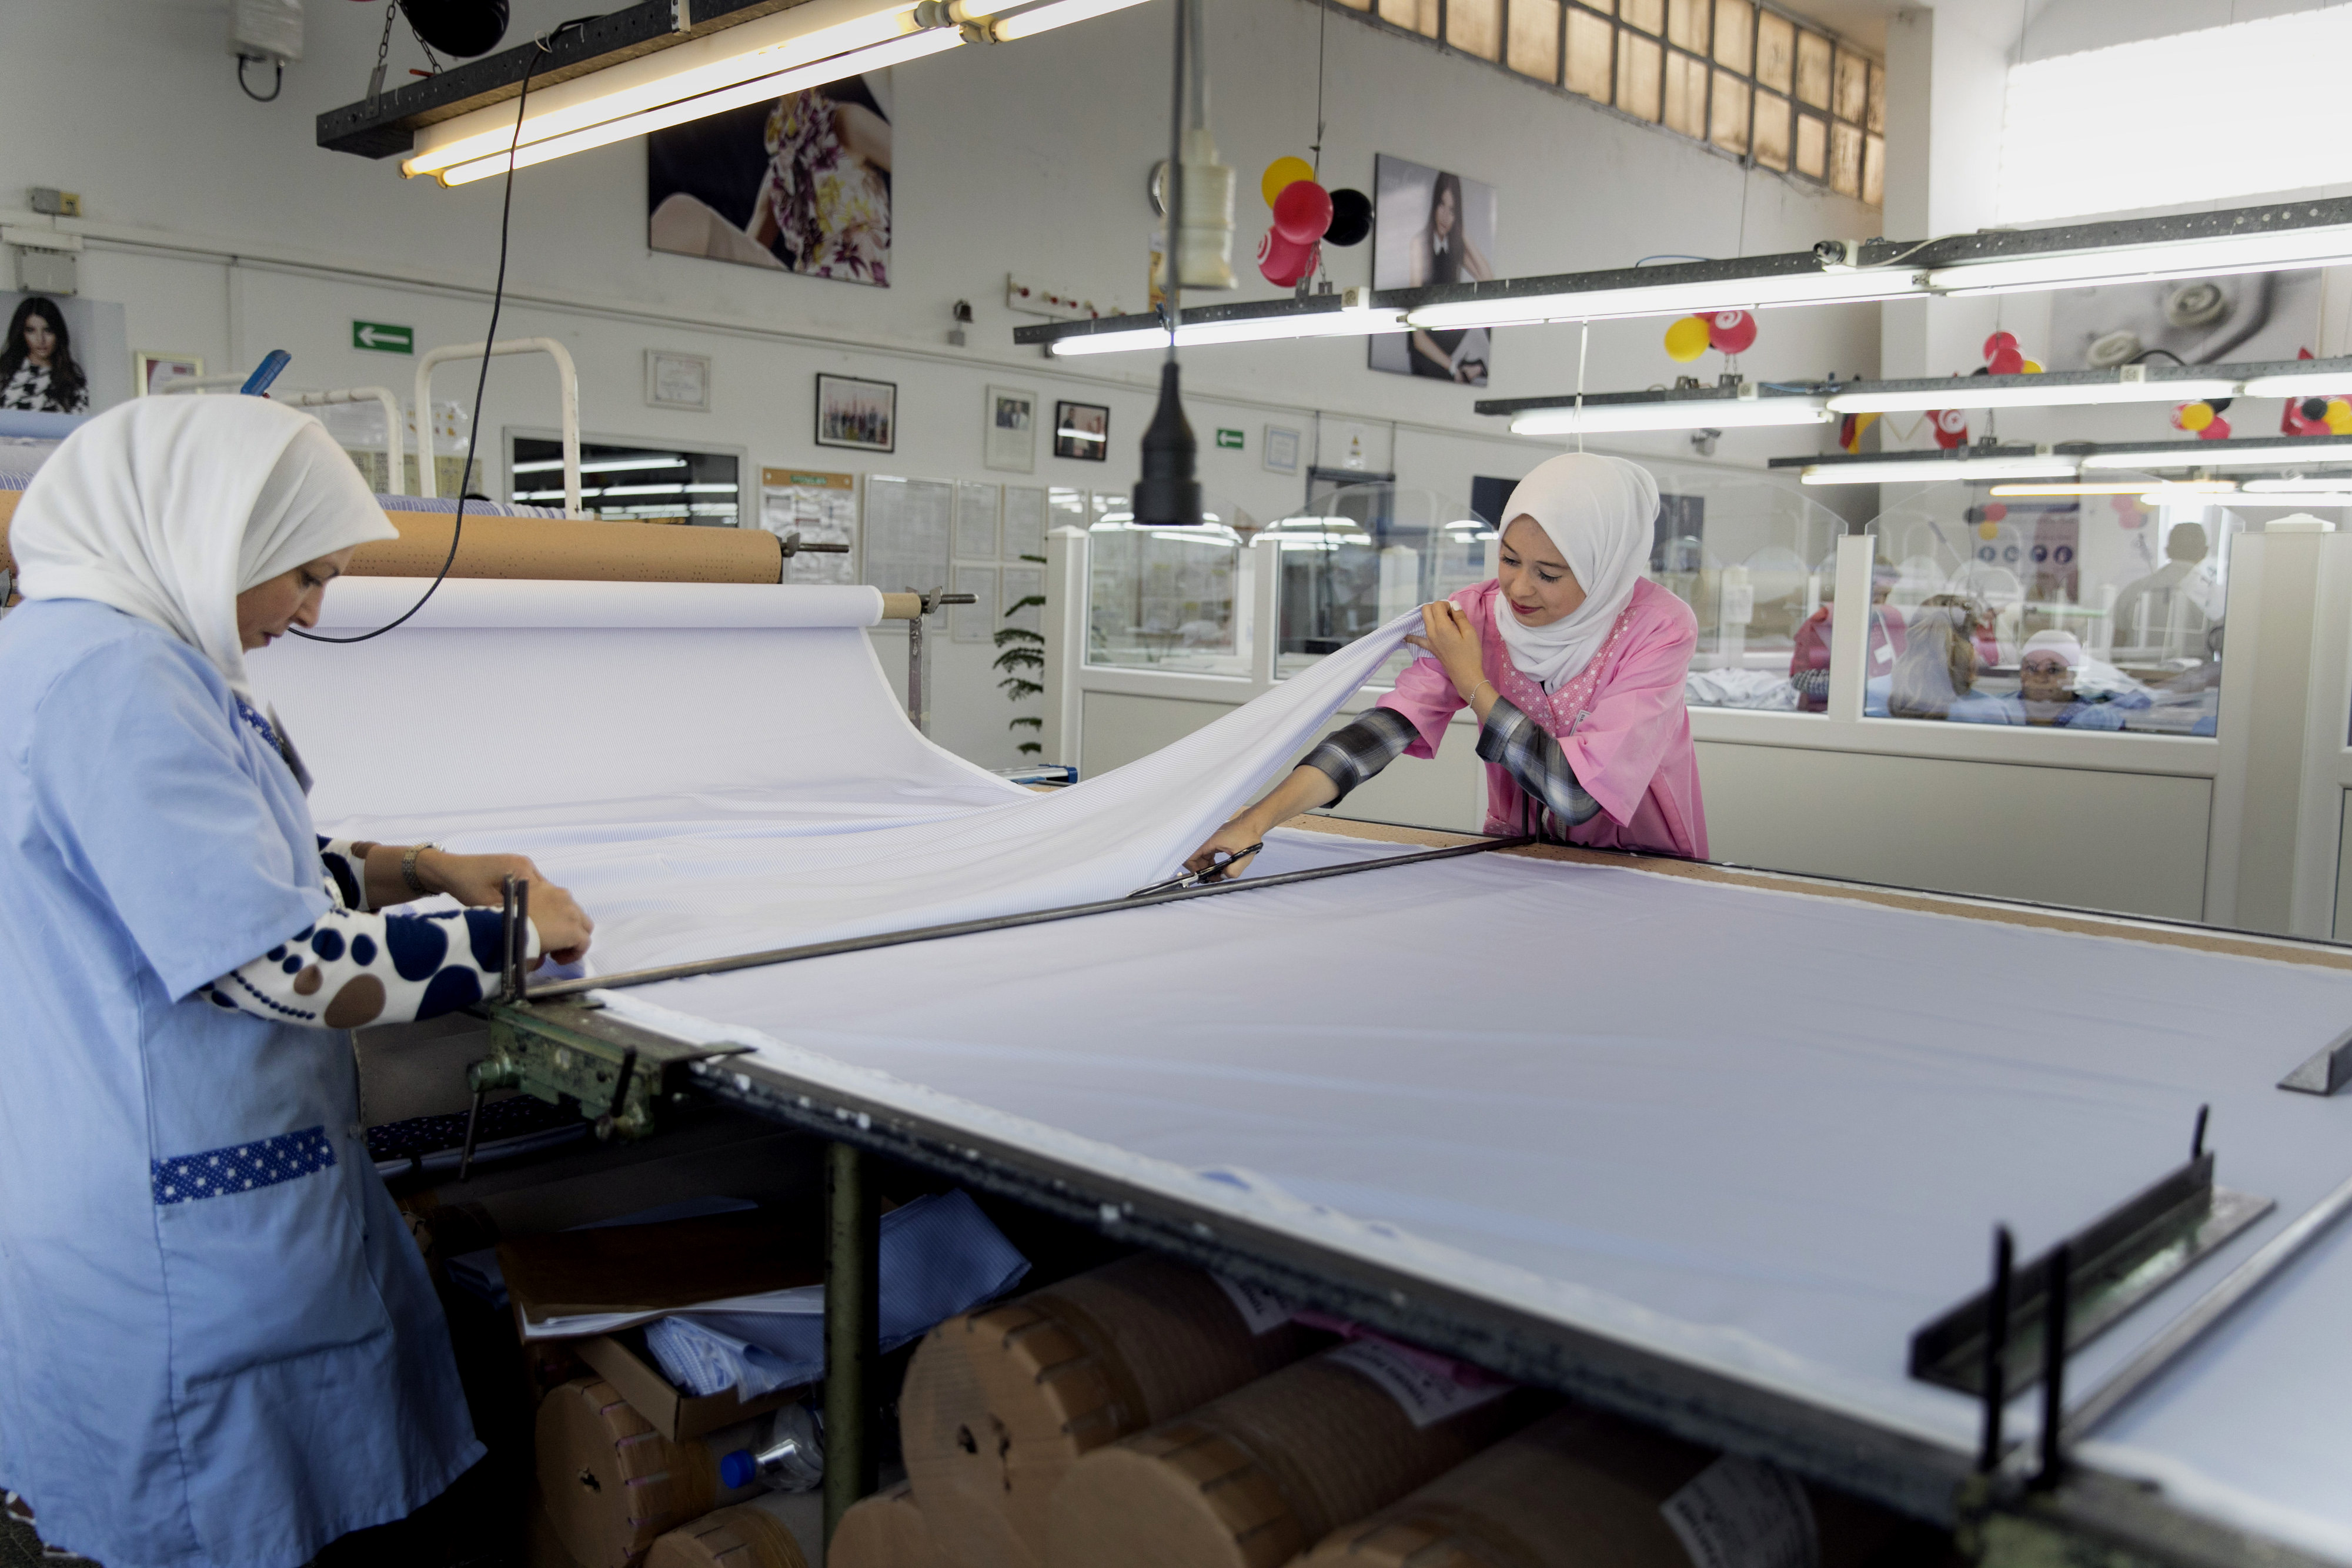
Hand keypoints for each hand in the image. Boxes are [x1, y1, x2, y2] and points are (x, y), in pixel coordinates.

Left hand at [418, 851, 593, 965]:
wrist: (448, 869)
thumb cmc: (465, 891)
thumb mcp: (491, 917)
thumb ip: (520, 936)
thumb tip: (542, 956)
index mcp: (531, 885)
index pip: (574, 922)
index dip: (573, 945)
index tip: (556, 957)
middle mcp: (537, 875)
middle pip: (576, 911)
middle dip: (570, 934)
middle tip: (551, 951)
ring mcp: (532, 871)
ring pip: (564, 902)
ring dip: (558, 922)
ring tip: (538, 935)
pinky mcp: (525, 869)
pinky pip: (547, 892)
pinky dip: (546, 909)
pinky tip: (529, 918)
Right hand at [1183, 816, 1265, 881]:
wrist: (1252, 824)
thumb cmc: (1248, 836)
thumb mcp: (1243, 858)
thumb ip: (1232, 871)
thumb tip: (1222, 877)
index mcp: (1210, 842)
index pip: (1190, 856)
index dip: (1193, 869)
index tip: (1203, 876)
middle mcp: (1206, 840)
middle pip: (1193, 858)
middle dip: (1201, 870)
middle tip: (1212, 878)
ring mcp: (1208, 840)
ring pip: (1199, 857)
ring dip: (1205, 867)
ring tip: (1217, 873)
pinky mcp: (1212, 842)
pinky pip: (1205, 854)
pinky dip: (1209, 862)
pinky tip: (1217, 867)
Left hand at [1402, 601, 1485, 700]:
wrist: (1466, 675)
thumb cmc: (1470, 655)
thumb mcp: (1470, 632)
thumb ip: (1460, 616)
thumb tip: (1453, 604)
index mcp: (1442, 627)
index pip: (1436, 605)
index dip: (1446, 604)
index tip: (1455, 612)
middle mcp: (1432, 632)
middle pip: (1426, 610)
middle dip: (1437, 607)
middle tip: (1450, 615)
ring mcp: (1429, 640)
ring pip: (1423, 620)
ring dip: (1432, 616)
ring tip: (1445, 622)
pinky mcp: (1429, 648)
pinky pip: (1416, 640)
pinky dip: (1412, 636)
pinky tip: (1405, 636)